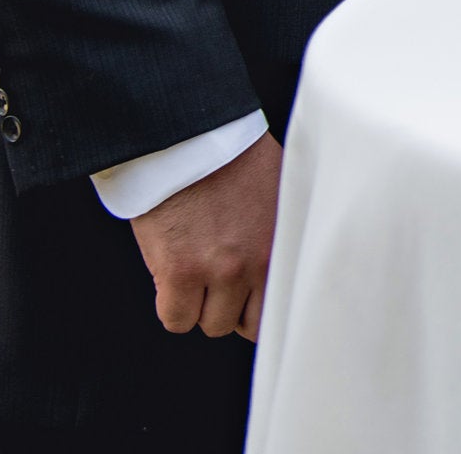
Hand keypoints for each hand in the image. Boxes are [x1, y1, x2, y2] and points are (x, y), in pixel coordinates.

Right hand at [132, 132, 282, 340]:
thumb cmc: (231, 155)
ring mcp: (219, 270)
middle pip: (246, 323)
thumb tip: (288, 256)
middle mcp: (257, 262)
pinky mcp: (179, 272)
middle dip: (232, 307)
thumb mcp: (277, 188)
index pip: (282, 305)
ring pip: (210, 323)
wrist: (187, 136)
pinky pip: (176, 318)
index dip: (261, 306)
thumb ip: (282, 230)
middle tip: (218, 283)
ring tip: (194, 272)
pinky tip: (171, 279)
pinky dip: (173, 306)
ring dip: (200, 305)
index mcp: (283, 242)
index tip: (250, 300)